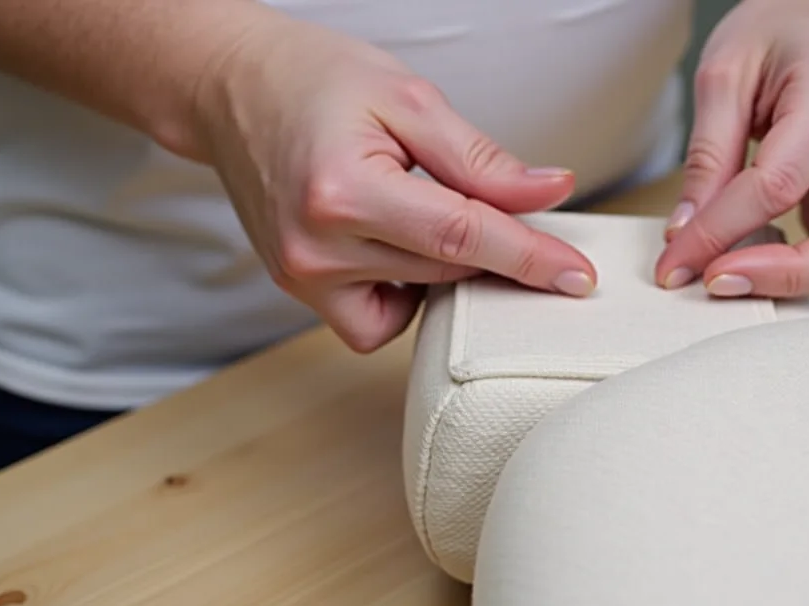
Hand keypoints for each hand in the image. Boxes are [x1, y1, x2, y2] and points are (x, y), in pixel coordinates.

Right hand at [192, 14, 596, 352]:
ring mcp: (303, 276)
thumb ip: (481, 159)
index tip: (578, 276)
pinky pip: (376, 322)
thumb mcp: (407, 99)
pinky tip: (397, 247)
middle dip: (495, 249)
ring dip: (447, 264)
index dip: (529, 257)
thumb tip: (549, 193)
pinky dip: (404, 295)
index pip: (462, 237)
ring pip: (421, 297)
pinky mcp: (299, 288)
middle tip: (509, 208)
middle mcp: (317, 247)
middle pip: (447, 269)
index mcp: (344, 191)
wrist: (231, 88)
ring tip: (423, 205)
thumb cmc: (313, 80)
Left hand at [656, 0, 808, 312]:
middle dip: (790, 285)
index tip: (677, 267)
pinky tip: (768, 271)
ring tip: (745, 283)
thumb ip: (706, 157)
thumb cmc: (782, 28)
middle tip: (720, 285)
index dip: (720, 237)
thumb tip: (685, 235)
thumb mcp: (724, 74)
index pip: (778, 189)